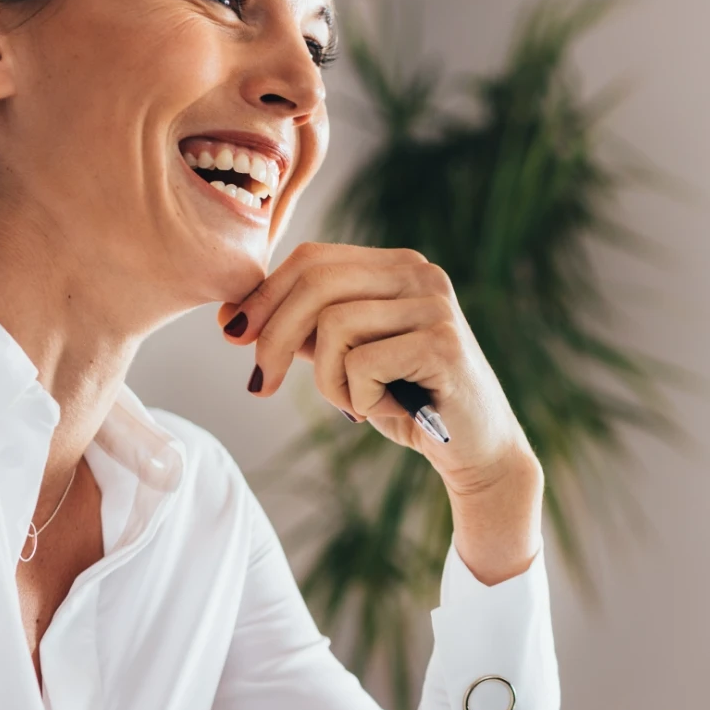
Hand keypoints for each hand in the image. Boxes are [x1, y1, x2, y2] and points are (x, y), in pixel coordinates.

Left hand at [218, 243, 542, 583]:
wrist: (476, 451)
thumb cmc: (408, 403)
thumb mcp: (348, 359)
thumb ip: (308, 331)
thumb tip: (238, 316)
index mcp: (396, 266)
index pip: (312, 259)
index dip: (263, 295)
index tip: (233, 333)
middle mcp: (420, 273)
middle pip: (315, 283)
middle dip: (273, 336)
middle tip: (262, 383)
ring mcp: (435, 305)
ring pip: (333, 326)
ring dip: (327, 380)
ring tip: (354, 404)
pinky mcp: (443, 343)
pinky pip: (361, 364)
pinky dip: (358, 397)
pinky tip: (385, 410)